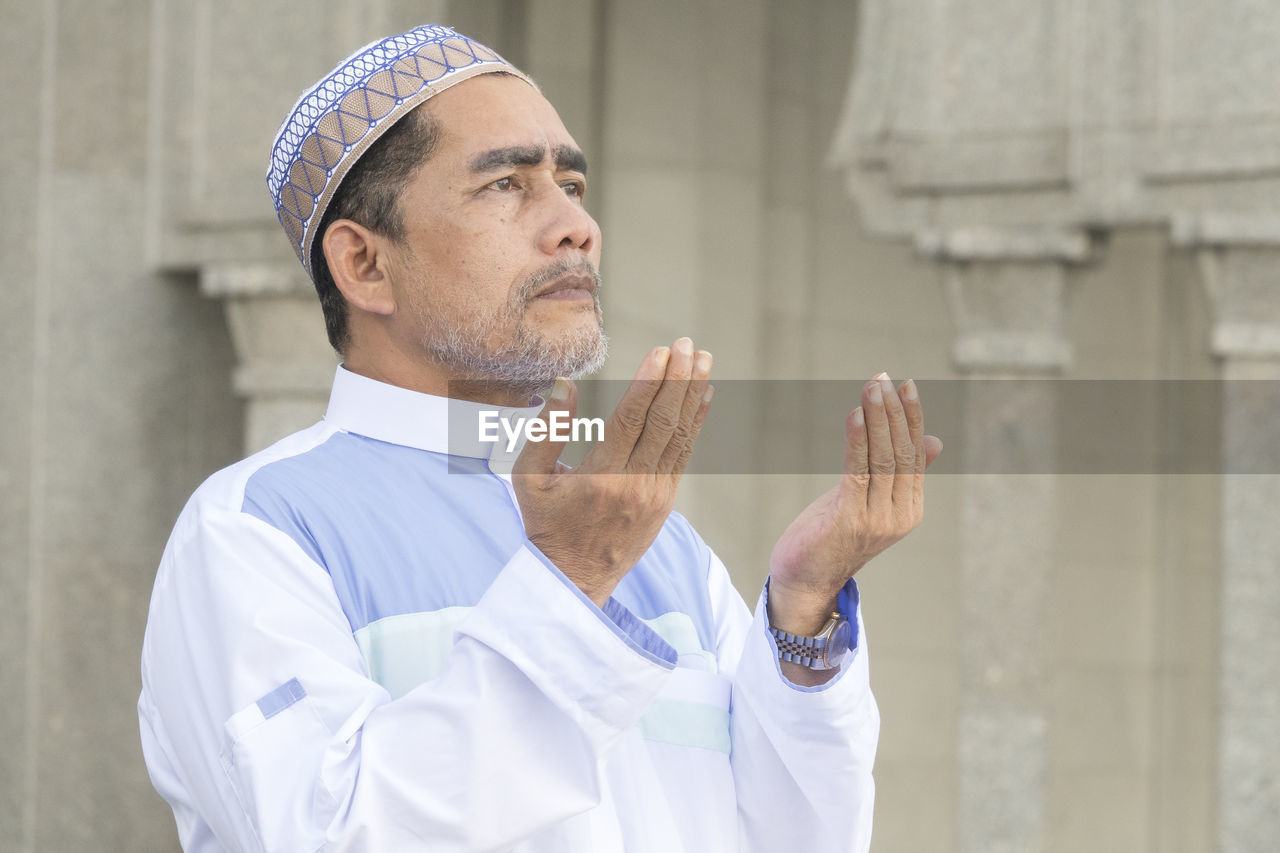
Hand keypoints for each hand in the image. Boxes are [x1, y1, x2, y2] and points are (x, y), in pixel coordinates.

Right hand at [512, 338, 713, 605]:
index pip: (632, 418)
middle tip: (687, 344)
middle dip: (678, 379)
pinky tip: (703, 397)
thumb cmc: (546, 524)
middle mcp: (634, 484)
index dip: (649, 382)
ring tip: (703, 360)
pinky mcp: (665, 502)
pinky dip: (695, 423)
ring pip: (679, 436)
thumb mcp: (528, 479)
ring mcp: (654, 494)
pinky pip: (683, 455)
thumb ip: (546, 431)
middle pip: (662, 421)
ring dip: (693, 395)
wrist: (574, 579)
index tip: (660, 352)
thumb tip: (566, 385)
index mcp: (600, 476)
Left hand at [768, 374, 942, 641]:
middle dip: (893, 412)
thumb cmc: (833, 536)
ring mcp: (877, 519)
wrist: (805, 580)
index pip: (914, 453)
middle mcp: (899, 514)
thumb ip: (897, 474)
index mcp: (909, 508)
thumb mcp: (869, 500)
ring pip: (882, 458)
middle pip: (901, 452)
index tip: (905, 384)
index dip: (911, 418)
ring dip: (877, 419)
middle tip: (883, 379)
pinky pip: (857, 471)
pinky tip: (855, 415)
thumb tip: (933, 440)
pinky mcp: (850, 519)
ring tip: (872, 387)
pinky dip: (857, 440)